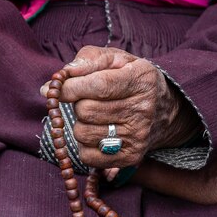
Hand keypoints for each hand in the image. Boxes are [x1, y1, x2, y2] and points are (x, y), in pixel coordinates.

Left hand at [40, 46, 198, 167]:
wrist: (165, 111)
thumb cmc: (132, 79)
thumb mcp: (117, 59)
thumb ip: (87, 60)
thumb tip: (52, 85)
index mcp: (141, 80)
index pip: (98, 86)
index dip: (70, 88)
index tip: (56, 88)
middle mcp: (142, 110)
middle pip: (86, 111)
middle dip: (78, 104)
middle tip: (89, 101)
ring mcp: (137, 137)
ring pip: (83, 134)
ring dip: (81, 125)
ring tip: (95, 118)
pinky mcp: (130, 157)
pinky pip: (88, 156)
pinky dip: (85, 145)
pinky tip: (97, 134)